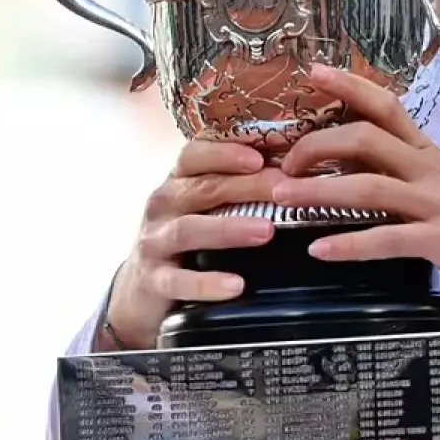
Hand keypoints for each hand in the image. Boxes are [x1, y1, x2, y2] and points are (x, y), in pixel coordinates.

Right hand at [104, 142, 285, 349]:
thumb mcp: (206, 203)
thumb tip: (297, 164)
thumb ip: (240, 182)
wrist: (142, 288)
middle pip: (204, 188)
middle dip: (248, 186)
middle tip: (285, 188)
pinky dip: (207, 283)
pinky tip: (236, 285)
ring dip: (229, 229)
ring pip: (189, 230)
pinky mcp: (154, 280)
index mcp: (179, 179)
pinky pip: (179, 281)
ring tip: (266, 231)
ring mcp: (154, 242)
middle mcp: (163, 204)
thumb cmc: (189, 235)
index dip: (226, 151)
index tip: (260, 155)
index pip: (195, 153)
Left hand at [271, 65, 439, 341]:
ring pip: (371, 185)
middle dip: (318, 143)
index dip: (349, 86)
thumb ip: (405, 179)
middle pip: (368, 137)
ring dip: (318, 191)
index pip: (387, 107)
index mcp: (430, 157)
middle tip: (284, 163)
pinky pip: (390, 239)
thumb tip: (351, 171)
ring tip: (281, 199)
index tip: (314, 72)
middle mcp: (432, 172)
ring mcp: (439, 205)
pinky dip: (350, 244)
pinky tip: (319, 251)